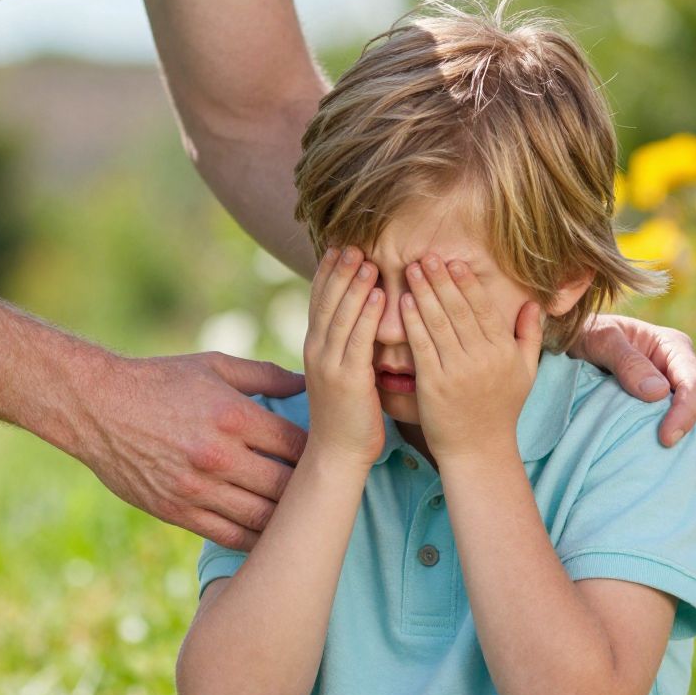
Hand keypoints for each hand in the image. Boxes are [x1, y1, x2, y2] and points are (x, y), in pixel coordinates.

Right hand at [73, 349, 307, 549]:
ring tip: (302, 516)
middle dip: (309, 489)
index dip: (319, 452)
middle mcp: (219, 455)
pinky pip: (230, 536)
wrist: (97, 407)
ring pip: (263, 517)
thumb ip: (265, 375)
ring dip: (287, 519)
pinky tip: (270, 536)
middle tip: (323, 491)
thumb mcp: (213, 366)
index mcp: (233, 416)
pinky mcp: (178, 511)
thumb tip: (309, 382)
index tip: (327, 455)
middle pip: (287, 486)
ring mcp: (197, 488)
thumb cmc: (160, 381)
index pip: (297, 445)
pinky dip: (255, 539)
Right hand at [303, 246, 386, 466]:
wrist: (337, 452)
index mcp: (315, 346)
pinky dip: (369, 315)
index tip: (339, 245)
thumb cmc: (347, 413)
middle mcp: (317, 351)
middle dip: (340, 269)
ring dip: (355, 285)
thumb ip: (347, 343)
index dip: (327, 270)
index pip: (319, 298)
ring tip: (367, 259)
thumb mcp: (342, 371)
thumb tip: (361, 317)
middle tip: (353, 242)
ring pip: (341, 315)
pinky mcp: (347, 380)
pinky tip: (381, 295)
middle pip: (326, 300)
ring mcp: (329, 365)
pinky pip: (358, 340)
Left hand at [401, 255, 542, 462]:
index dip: (467, 283)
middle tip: (427, 256)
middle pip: (459, 310)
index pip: (483, 309)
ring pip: (439, 323)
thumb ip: (530, 336)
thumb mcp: (525, 373)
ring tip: (412, 270)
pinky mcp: (434, 385)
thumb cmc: (501, 410)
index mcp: (504, 351)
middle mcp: (483, 358)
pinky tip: (403, 302)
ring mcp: (458, 371)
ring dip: (424, 293)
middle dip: (441, 280)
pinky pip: (422, 346)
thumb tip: (534, 304)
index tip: (454, 262)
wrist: (479, 450)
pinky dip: (412, 322)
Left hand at [569, 312, 695, 502]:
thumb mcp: (599, 338)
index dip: (687, 413)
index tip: (666, 439)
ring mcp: (674, 398)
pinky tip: (682, 494)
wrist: (565, 341)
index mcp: (673, 349)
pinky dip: (685, 466)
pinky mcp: (662, 417)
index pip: (695, 385)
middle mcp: (681, 374)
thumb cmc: (582, 333)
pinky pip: (683, 442)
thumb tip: (657, 394)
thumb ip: (626, 361)